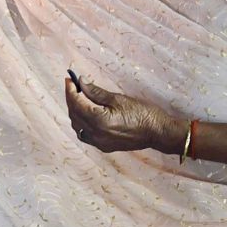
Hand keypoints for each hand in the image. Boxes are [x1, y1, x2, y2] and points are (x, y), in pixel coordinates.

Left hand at [64, 74, 182, 153]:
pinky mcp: (104, 146)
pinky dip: (81, 124)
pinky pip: (85, 135)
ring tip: (79, 98)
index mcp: (98, 120)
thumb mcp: (118, 98)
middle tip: (73, 86)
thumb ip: (95, 92)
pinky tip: (85, 115)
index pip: (76, 103)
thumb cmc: (141, 113)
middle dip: (71, 99)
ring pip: (77, 126)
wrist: (157, 132)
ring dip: (75, 112)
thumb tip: (81, 82)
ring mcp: (99, 143)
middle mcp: (95, 134)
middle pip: (74, 115)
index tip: (69, 79)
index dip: (70, 90)